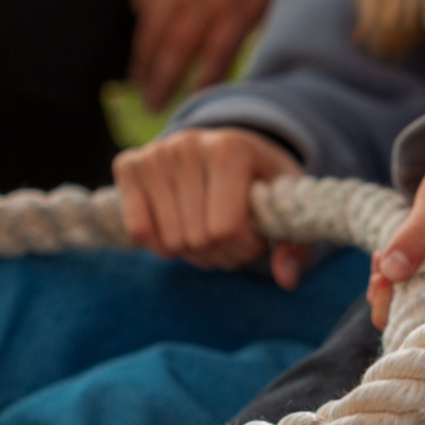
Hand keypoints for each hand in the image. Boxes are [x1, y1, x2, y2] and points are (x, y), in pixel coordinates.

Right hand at [113, 127, 307, 285]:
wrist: (226, 147)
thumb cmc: (260, 180)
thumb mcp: (286, 204)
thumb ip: (294, 242)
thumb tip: (287, 279)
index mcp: (231, 149)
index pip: (227, 229)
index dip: (245, 248)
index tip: (256, 239)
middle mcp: (189, 145)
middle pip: (198, 240)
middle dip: (221, 254)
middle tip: (231, 239)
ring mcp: (155, 153)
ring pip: (170, 242)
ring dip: (194, 254)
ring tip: (208, 233)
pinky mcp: (129, 164)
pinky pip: (140, 231)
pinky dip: (161, 245)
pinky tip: (178, 228)